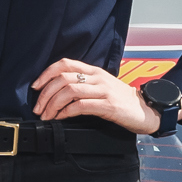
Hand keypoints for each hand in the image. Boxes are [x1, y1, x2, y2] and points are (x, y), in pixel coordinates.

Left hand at [29, 58, 155, 132]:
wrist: (146, 110)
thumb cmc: (122, 101)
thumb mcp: (102, 87)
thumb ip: (84, 85)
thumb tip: (57, 92)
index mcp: (94, 71)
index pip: (65, 64)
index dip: (46, 73)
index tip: (36, 87)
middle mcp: (98, 78)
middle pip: (63, 78)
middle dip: (45, 94)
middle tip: (38, 108)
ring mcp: (104, 91)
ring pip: (70, 91)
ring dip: (53, 104)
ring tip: (47, 115)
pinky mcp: (108, 105)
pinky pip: (81, 106)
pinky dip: (66, 112)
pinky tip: (61, 118)